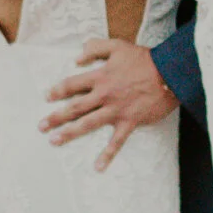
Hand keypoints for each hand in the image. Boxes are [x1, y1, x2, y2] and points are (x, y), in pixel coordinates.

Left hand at [41, 37, 177, 169]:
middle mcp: (104, 95)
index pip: (72, 84)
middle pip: (74, 107)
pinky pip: (117, 141)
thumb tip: (77, 58)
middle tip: (41, 126)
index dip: (58, 90)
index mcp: (100, 76)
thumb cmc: (145, 59)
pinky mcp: (129, 122)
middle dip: (56, 117)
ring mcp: (116, 110)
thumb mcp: (117, 45)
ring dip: (70, 133)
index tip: (47, 97)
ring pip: (88, 123)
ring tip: (54, 141)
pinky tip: (98, 167)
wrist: (170, 73)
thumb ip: (95, 48)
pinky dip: (108, 155)